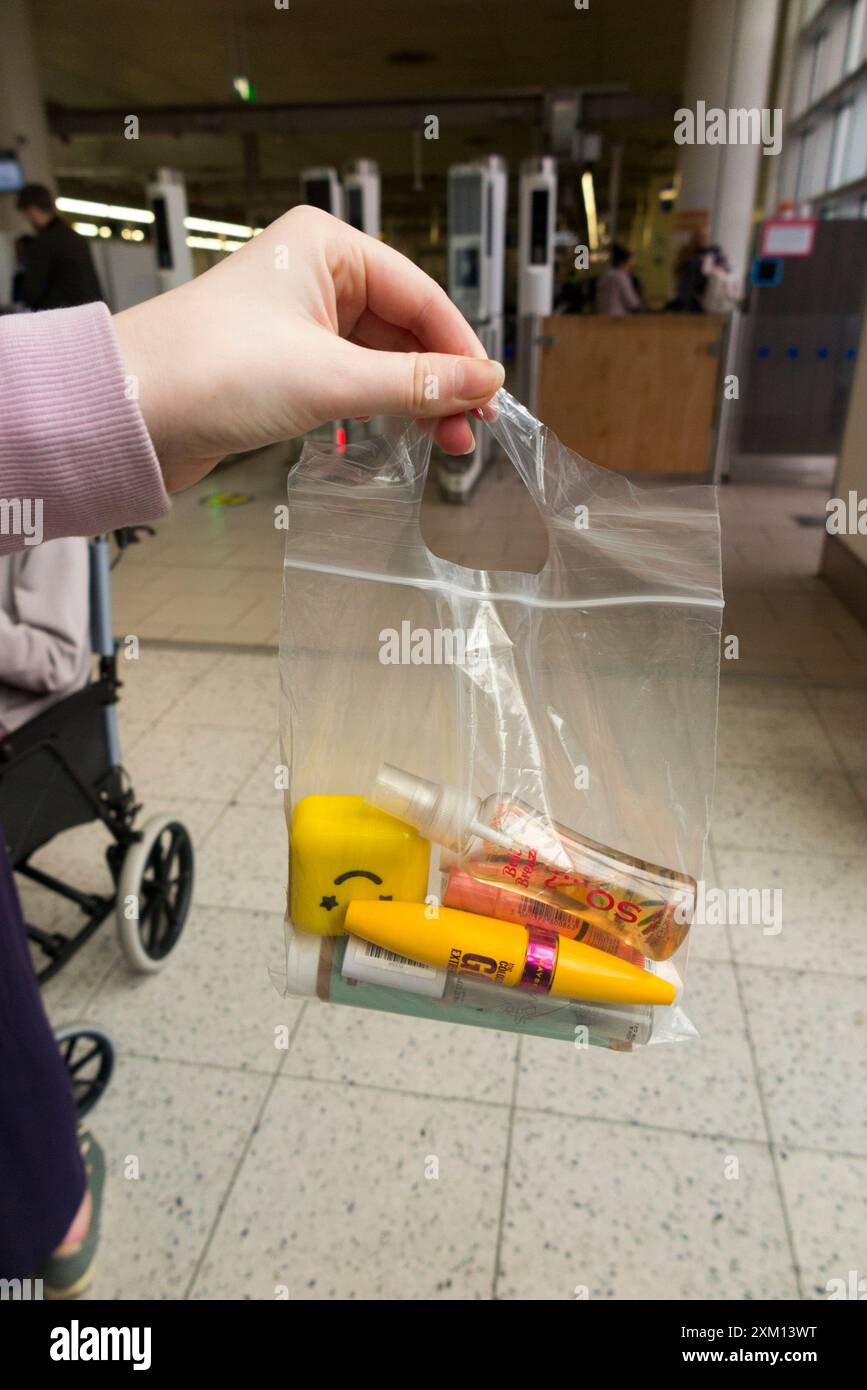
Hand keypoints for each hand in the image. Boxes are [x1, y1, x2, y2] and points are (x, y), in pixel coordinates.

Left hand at [113, 206, 503, 491]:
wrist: (128, 413)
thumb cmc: (211, 369)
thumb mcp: (330, 378)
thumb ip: (415, 384)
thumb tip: (485, 382)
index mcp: (326, 248)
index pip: (420, 295)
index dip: (461, 349)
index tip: (490, 395)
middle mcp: (315, 276)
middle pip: (405, 328)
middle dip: (440, 380)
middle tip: (468, 430)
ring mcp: (299, 322)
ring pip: (381, 358)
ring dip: (413, 399)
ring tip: (444, 442)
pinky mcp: (284, 364)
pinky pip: (352, 380)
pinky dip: (379, 406)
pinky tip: (401, 433)